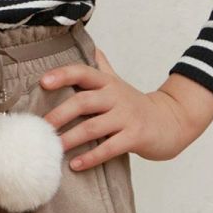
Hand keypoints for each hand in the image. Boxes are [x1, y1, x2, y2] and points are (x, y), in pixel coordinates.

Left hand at [39, 49, 212, 169]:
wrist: (172, 120)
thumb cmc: (137, 105)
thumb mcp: (119, 84)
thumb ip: (103, 68)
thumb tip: (91, 48)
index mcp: (108, 83)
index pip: (83, 72)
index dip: (62, 75)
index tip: (43, 82)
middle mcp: (116, 97)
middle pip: (83, 101)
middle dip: (59, 114)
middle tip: (40, 128)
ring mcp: (126, 117)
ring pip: (92, 127)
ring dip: (70, 139)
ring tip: (52, 149)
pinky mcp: (135, 137)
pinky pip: (109, 148)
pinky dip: (91, 158)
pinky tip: (75, 165)